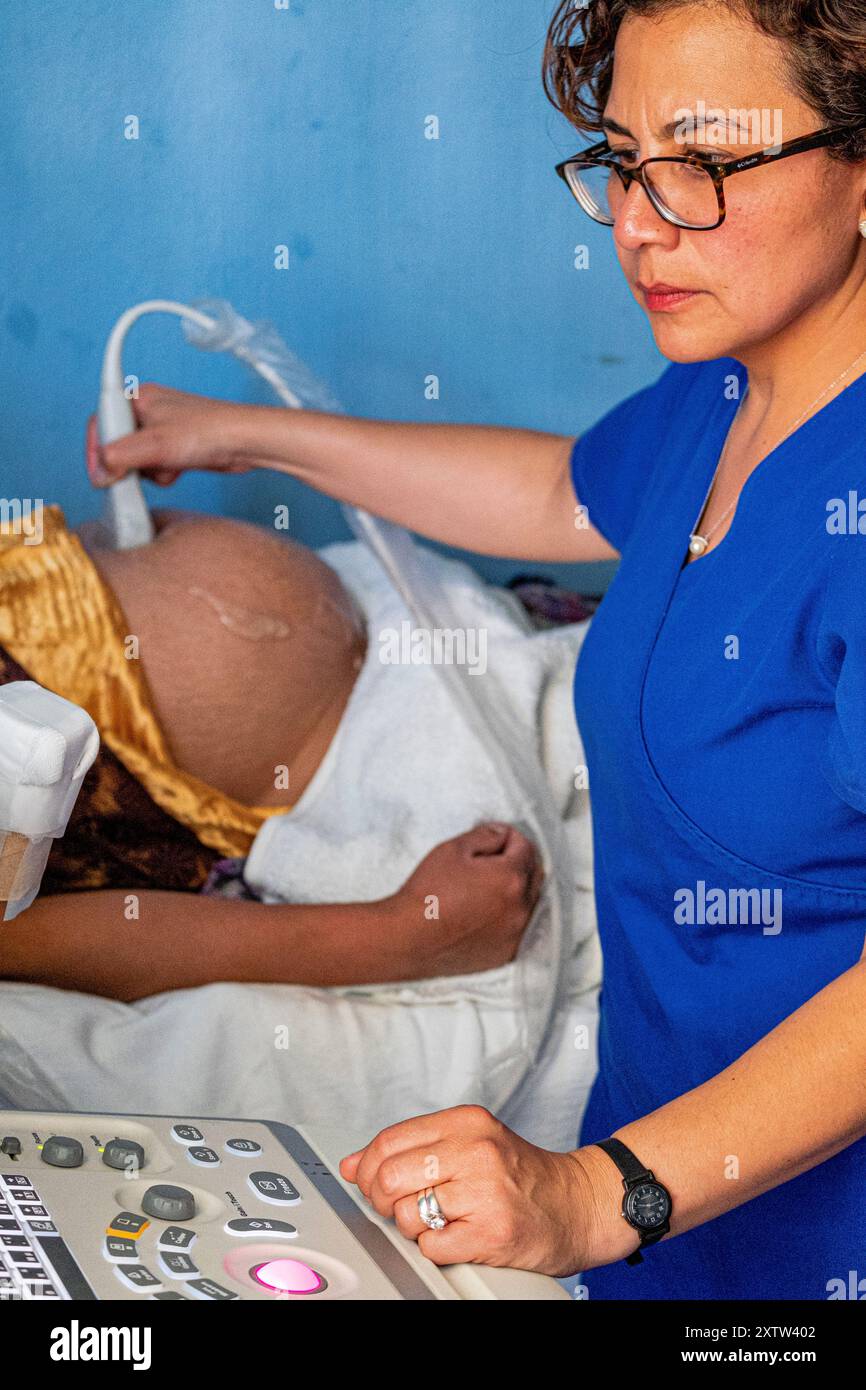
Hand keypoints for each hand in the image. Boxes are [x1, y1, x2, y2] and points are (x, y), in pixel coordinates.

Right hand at [85, 383, 254, 488]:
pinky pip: (155, 467)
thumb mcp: (156, 445)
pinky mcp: (176, 447)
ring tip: (168, 465)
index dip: (97, 451)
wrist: (245, 442)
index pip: (101, 424)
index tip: (100, 475)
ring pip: (137, 460)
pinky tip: (179, 469)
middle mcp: (147, 412)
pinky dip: (163, 473)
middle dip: (129, 464)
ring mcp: (162, 431)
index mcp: (138, 398)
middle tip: (140, 472)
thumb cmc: (209, 431)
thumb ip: (120, 457)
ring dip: (149, 471)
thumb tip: (100, 471)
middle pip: (117, 446)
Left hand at [340, 1104, 608, 1276]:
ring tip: (441, 1220)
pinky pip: (432, 1247)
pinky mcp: (492, 1231)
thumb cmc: (522, 1177)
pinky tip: (459, 1235)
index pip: (388, 1141)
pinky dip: (437, 1248)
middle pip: (389, 1177)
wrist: (579, 1205)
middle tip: (404, 1206)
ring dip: (414, 1227)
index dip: (369, 1169)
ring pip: (407, 1215)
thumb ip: (410, 1148)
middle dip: (385, 1201)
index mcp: (467, 1122)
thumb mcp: (469, 1144)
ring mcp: (485, 1191)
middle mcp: (476, 1150)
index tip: (372, 1182)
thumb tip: (352, 1164)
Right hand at [388, 823, 543, 976]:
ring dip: (515, 890)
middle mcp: (521, 908)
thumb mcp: (453, 849)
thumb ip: (485, 835)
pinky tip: (484, 913)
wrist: (408, 939)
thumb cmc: (427, 894)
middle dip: (517, 862)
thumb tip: (502, 834)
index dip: (508, 837)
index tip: (492, 839)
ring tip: (485, 888)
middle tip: (490, 860)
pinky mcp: (505, 953)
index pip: (526, 847)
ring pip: (528, 902)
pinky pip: (517, 928)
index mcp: (510, 878)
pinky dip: (507, 916)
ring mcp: (515, 934)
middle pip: (534, 874)